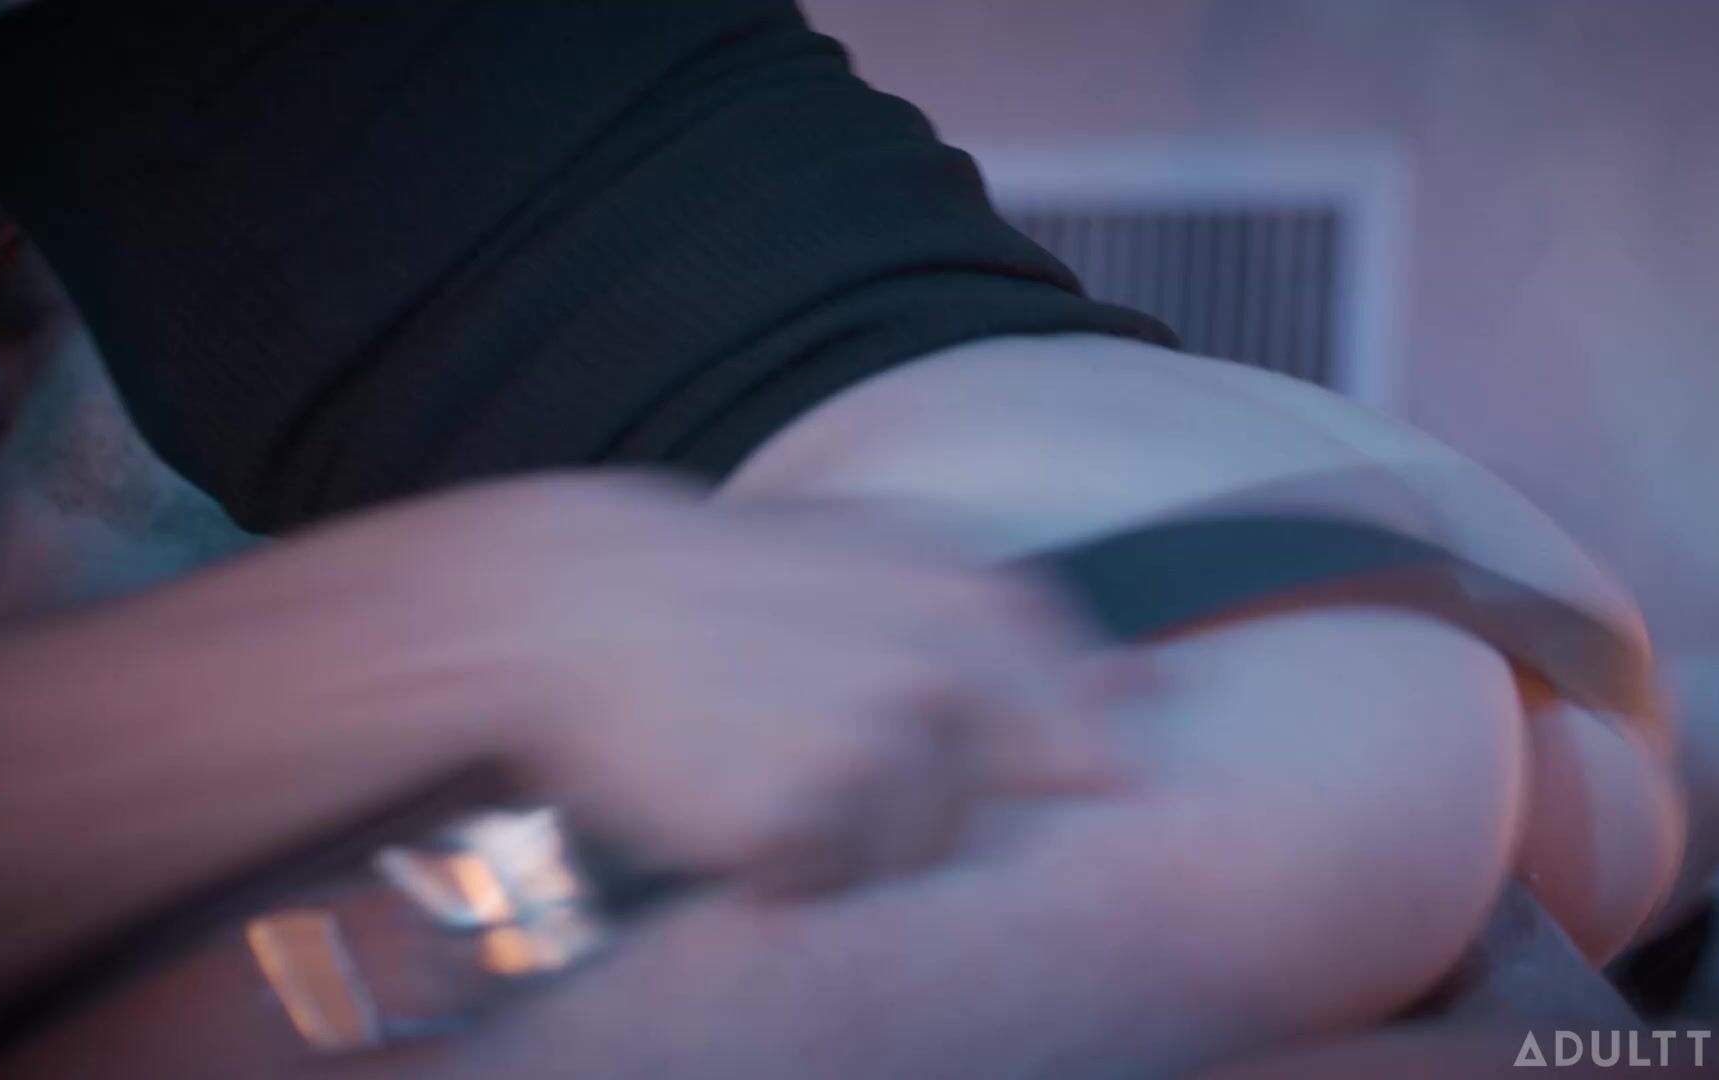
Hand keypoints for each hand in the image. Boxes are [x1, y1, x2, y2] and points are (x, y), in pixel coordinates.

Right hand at [311, 472, 1146, 894]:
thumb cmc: (731, 588)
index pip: (1083, 729)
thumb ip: (1014, 620)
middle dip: (917, 804)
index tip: (1017, 787)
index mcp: (973, 599)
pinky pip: (822, 884)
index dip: (1053, 770)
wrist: (569, 608)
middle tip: (816, 741)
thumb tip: (1149, 688)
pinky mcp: (797, 817)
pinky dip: (774, 864)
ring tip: (766, 758)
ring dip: (846, 839)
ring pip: (910, 861)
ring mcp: (872, 743)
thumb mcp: (879, 557)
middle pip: (988, 816)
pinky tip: (724, 791)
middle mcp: (943, 669)